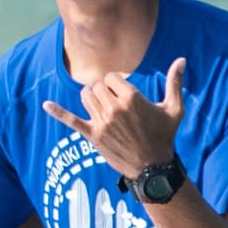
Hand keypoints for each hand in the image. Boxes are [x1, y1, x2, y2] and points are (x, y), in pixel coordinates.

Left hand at [42, 57, 186, 181]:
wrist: (153, 168)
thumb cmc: (165, 136)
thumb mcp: (174, 109)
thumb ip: (175, 82)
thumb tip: (182, 60)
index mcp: (132, 98)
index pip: (111, 77)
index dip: (115, 83)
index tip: (123, 92)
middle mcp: (115, 108)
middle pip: (97, 86)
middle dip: (104, 91)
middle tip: (114, 103)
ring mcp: (102, 122)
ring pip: (85, 97)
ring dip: (90, 98)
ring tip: (101, 105)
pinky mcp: (93, 135)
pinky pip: (71, 120)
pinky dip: (58, 112)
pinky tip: (45, 105)